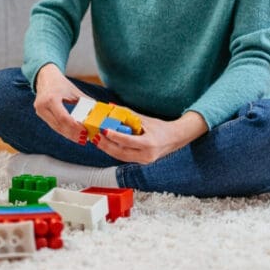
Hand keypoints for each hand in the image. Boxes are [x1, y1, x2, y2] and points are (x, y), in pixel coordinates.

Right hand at [33, 64, 89, 144]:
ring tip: (81, 139)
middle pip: (59, 126)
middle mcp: (43, 106)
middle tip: (85, 139)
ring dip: (69, 135)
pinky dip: (64, 130)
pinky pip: (53, 125)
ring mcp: (40, 111)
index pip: (63, 118)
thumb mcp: (74, 91)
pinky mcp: (40, 114)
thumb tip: (98, 112)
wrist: (44, 76)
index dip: (74, 127)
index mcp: (51, 99)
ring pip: (56, 128)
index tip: (85, 132)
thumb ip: (85, 102)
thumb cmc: (60, 83)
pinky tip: (72, 134)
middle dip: (73, 134)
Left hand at [94, 111, 208, 163]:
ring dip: (107, 149)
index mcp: (149, 144)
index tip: (104, 130)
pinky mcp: (140, 162)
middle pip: (121, 153)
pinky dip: (114, 151)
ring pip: (120, 157)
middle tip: (95, 136)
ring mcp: (143, 161)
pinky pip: (124, 157)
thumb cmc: (160, 128)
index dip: (115, 136)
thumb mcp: (145, 119)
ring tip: (97, 140)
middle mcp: (146, 155)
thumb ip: (127, 114)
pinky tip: (106, 144)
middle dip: (106, 145)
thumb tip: (111, 107)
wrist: (174, 139)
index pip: (128, 141)